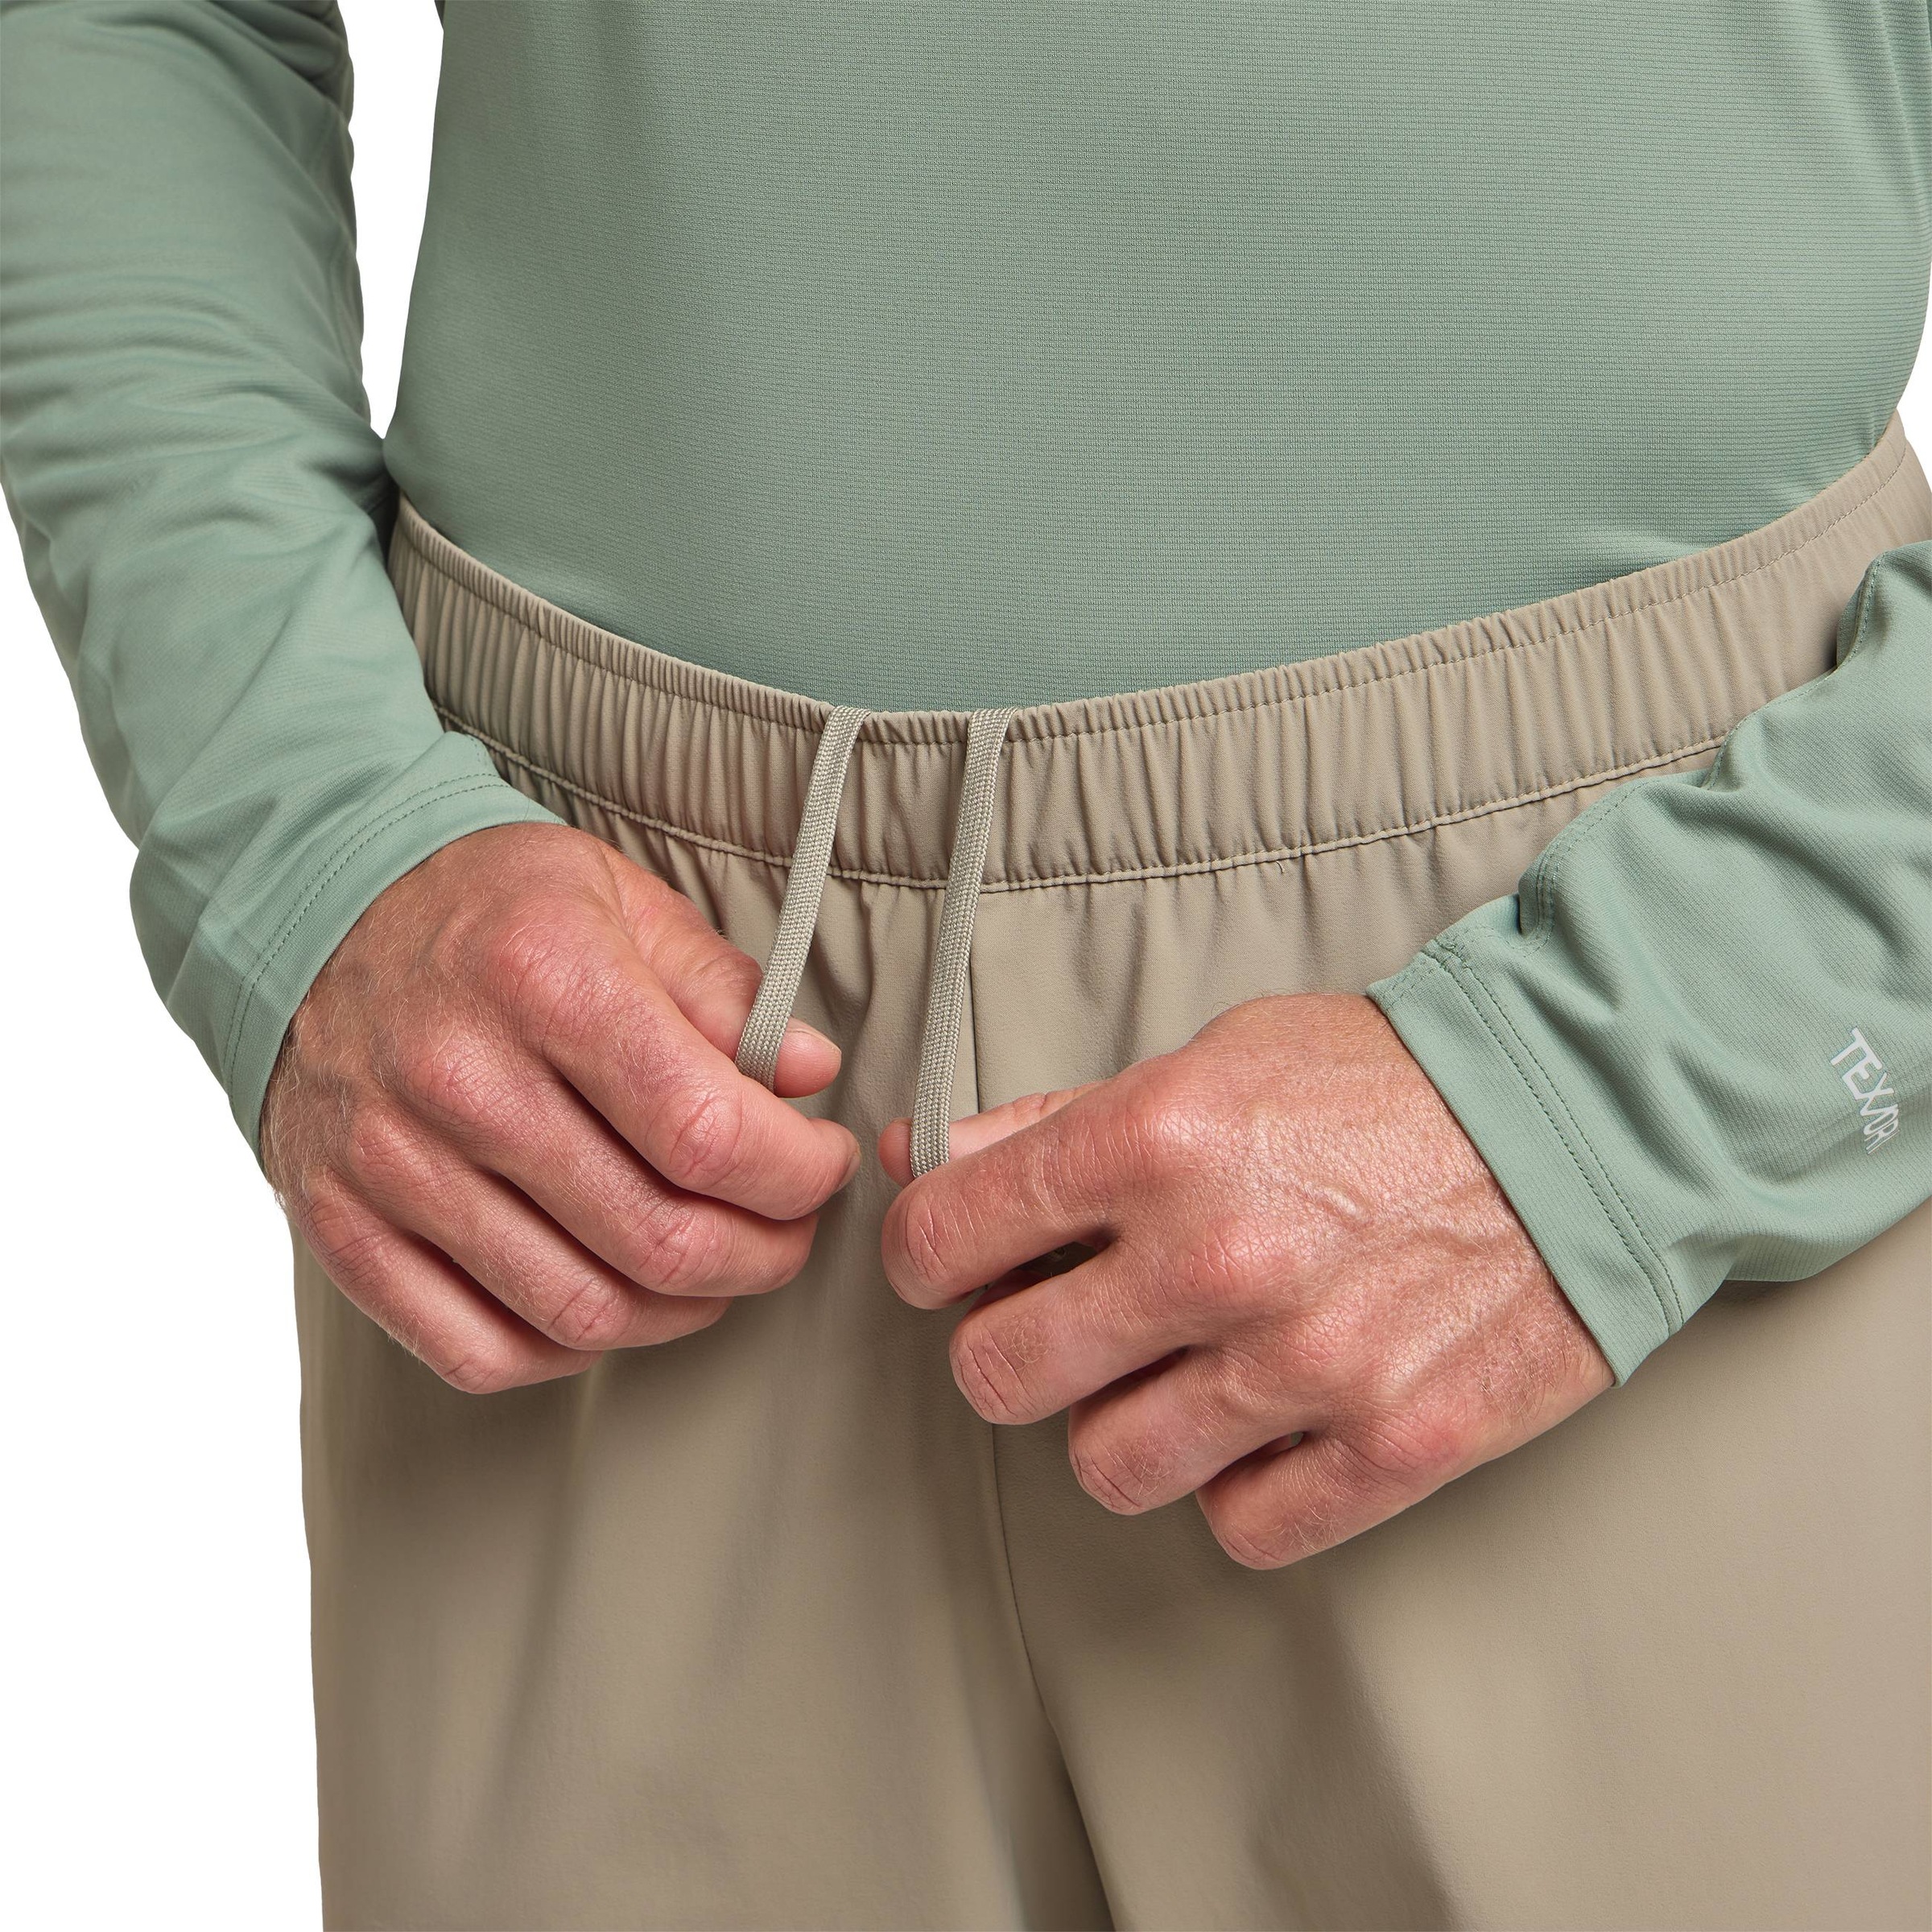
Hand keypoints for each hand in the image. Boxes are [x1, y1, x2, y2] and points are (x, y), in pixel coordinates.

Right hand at [262, 822, 858, 1393]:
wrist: (307, 908)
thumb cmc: (487, 907)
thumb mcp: (620, 899)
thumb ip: (724, 990)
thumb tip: (809, 1073)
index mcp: (545, 980)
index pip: (708, 1132)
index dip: (797, 1173)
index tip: (823, 1163)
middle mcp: (459, 1080)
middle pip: (657, 1239)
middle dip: (764, 1253)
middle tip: (789, 1229)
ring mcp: (390, 1166)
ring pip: (582, 1311)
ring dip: (682, 1310)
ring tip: (715, 1265)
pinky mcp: (342, 1231)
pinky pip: (478, 1351)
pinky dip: (568, 1351)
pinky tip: (610, 1294)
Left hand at [878, 994, 1611, 1566]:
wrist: (1581, 1120)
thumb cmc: (1384, 1082)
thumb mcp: (1210, 1059)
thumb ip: (1059, 1119)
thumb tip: (926, 1157)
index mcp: (1155, 1140)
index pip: (942, 1237)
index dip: (925, 1257)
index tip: (952, 1264)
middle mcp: (1215, 1258)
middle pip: (998, 1373)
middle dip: (1004, 1350)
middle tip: (1054, 1324)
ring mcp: (1304, 1366)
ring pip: (1106, 1466)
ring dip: (1117, 1425)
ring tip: (1170, 1372)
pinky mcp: (1389, 1446)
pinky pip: (1240, 1526)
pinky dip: (1236, 1485)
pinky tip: (1262, 1423)